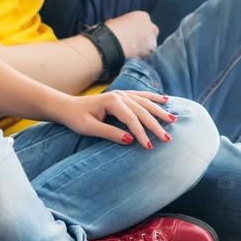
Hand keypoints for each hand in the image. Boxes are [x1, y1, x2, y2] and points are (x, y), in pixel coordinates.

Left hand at [52, 89, 176, 147]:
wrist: (67, 107)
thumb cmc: (76, 118)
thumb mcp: (90, 129)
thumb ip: (110, 133)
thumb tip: (130, 140)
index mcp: (112, 102)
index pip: (132, 119)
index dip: (142, 133)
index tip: (149, 147)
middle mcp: (120, 95)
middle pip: (142, 111)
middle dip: (155, 125)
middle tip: (167, 138)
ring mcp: (122, 94)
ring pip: (145, 102)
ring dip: (159, 111)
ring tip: (172, 119)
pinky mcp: (122, 96)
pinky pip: (141, 96)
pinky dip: (153, 97)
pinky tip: (164, 99)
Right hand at [106, 10, 159, 59]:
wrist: (113, 44)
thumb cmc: (112, 31)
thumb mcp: (119, 22)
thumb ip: (128, 25)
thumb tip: (127, 30)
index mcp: (143, 16)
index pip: (145, 22)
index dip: (138, 28)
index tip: (132, 33)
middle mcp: (151, 26)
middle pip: (151, 32)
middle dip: (145, 37)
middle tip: (135, 42)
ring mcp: (152, 40)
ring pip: (151, 44)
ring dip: (144, 48)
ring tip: (132, 51)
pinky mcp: (150, 51)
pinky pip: (148, 54)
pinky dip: (142, 56)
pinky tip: (133, 56)